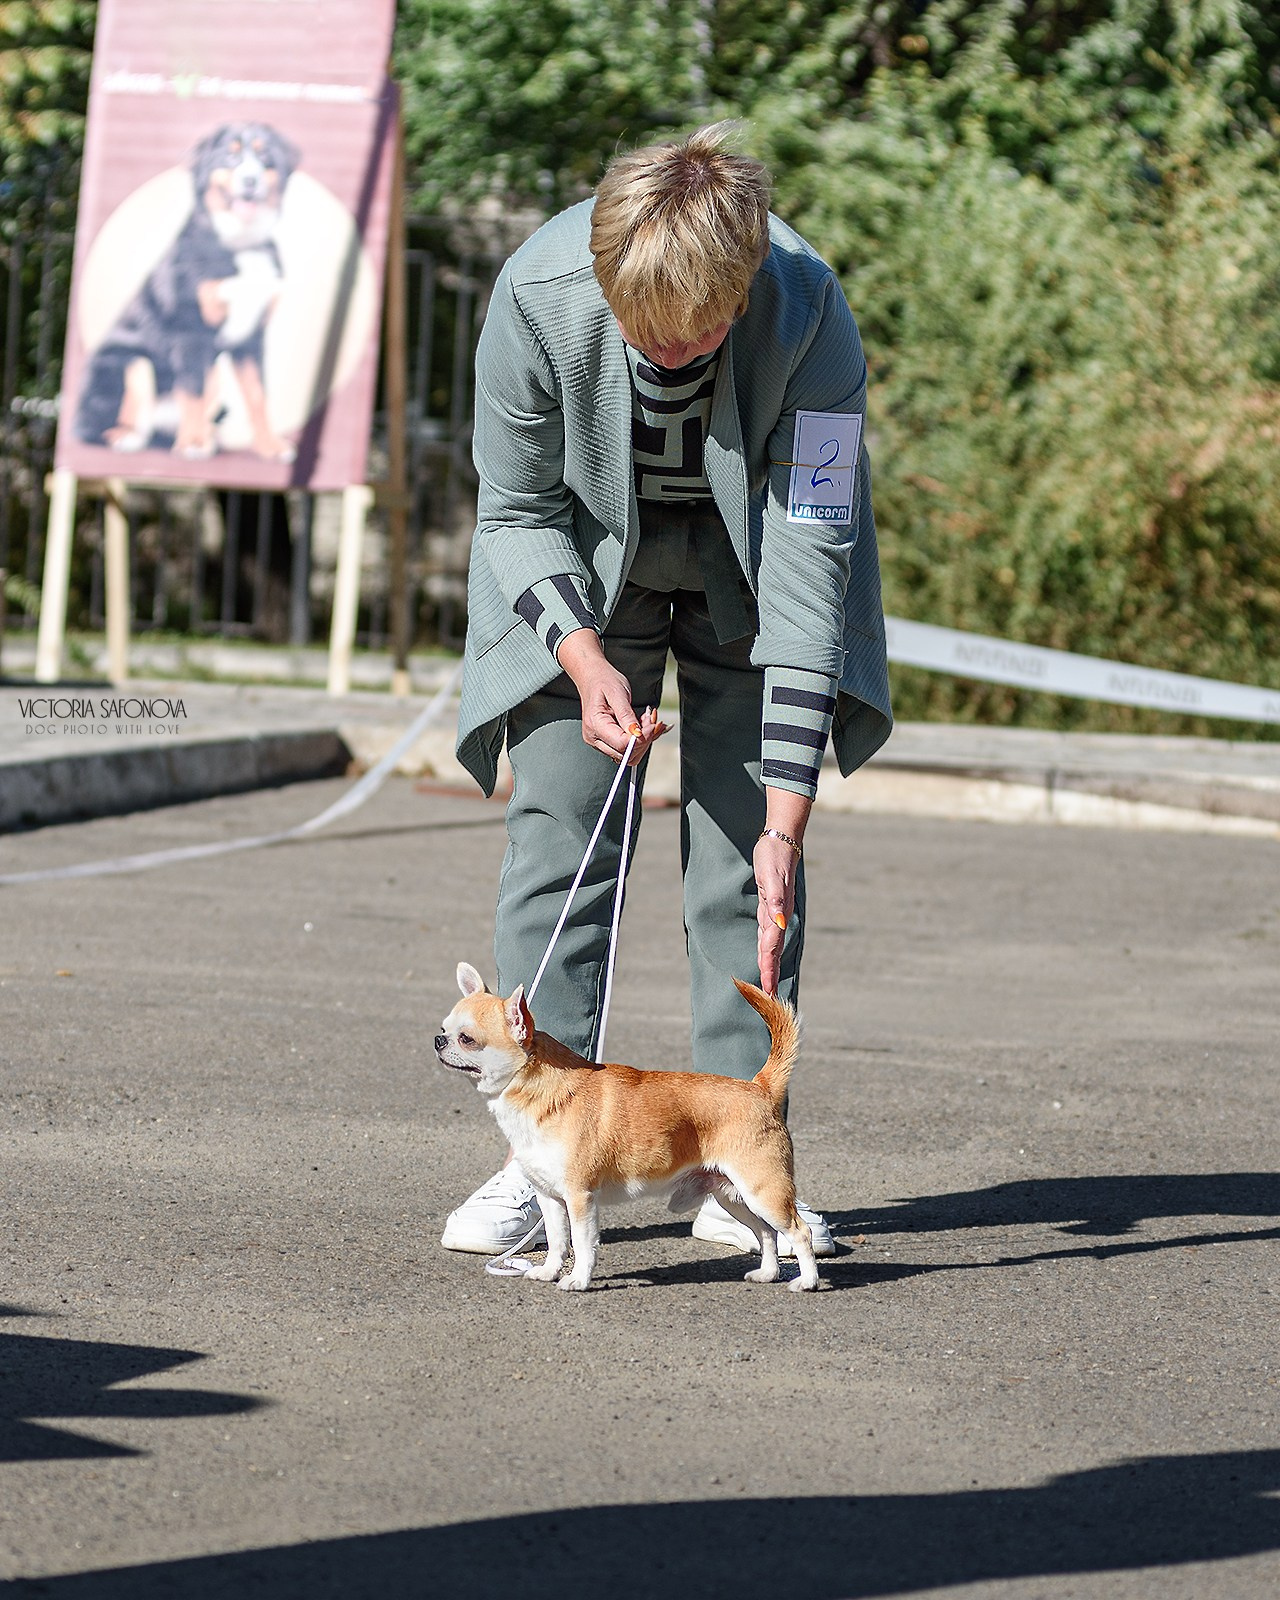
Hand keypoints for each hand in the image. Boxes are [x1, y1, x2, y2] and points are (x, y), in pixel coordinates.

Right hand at [558, 628, 668, 764]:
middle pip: (625, 754)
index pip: (622, 744)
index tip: (652, 724)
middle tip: (651, 720)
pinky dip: (639, 740)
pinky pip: (626, 749)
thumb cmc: (603, 681)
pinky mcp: (606, 741)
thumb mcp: (618, 693)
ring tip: (646, 720)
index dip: (641, 737)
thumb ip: (627, 716)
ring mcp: (599, 741)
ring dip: (643, 741)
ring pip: (628, 754)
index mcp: (595, 725)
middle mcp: (594, 738)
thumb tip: (636, 734)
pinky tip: (642, 726)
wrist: (593, 677)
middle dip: (644, 739)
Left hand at [753, 793, 809, 994]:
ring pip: (770, 945)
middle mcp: (777, 916)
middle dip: (769, 974)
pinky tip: (764, 956)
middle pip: (771, 951)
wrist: (781, 839)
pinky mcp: (771, 906)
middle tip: (768, 999)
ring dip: (768, 965)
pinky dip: (765, 949)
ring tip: (767, 986)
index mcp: (776, 913)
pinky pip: (767, 933)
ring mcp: (774, 911)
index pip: (769, 948)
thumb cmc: (773, 857)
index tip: (767, 991)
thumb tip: (777, 925)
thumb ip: (775, 901)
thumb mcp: (771, 877)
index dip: (768, 970)